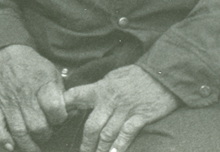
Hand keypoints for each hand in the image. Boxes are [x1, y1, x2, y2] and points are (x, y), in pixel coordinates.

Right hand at [0, 44, 67, 151]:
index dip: (60, 118)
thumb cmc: (31, 65)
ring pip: (19, 131)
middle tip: (46, 133)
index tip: (59, 118)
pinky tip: (11, 145)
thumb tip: (72, 113)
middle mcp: (24, 94)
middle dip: (45, 135)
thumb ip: (61, 93)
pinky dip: (3, 139)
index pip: (54, 109)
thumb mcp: (51, 72)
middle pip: (37, 126)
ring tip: (34, 147)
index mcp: (41, 83)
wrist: (4, 53)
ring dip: (28, 144)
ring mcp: (7, 101)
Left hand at [62, 65, 178, 151]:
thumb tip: (85, 100)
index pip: (77, 96)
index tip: (58, 118)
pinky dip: (120, 145)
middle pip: (92, 126)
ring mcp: (126, 110)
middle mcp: (110, 101)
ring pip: (108, 134)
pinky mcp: (141, 117)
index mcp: (101, 88)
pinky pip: (127, 134)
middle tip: (83, 151)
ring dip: (101, 148)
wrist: (162, 74)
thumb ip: (99, 90)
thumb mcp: (112, 77)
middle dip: (86, 142)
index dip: (65, 106)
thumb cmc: (136, 76)